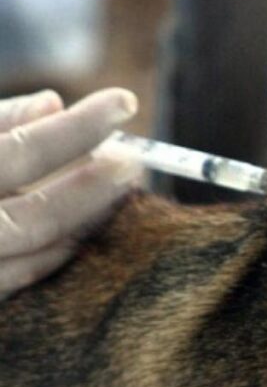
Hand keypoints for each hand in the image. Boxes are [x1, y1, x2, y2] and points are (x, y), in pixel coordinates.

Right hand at [0, 88, 140, 298]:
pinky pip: (10, 284)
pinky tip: (72, 237)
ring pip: (28, 254)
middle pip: (34, 216)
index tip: (124, 102)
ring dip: (80, 221)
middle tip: (134, 159)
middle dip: (92, 187)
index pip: (18, 151)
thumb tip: (52, 104)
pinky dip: (48, 257)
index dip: (76, 127)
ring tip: (115, 188)